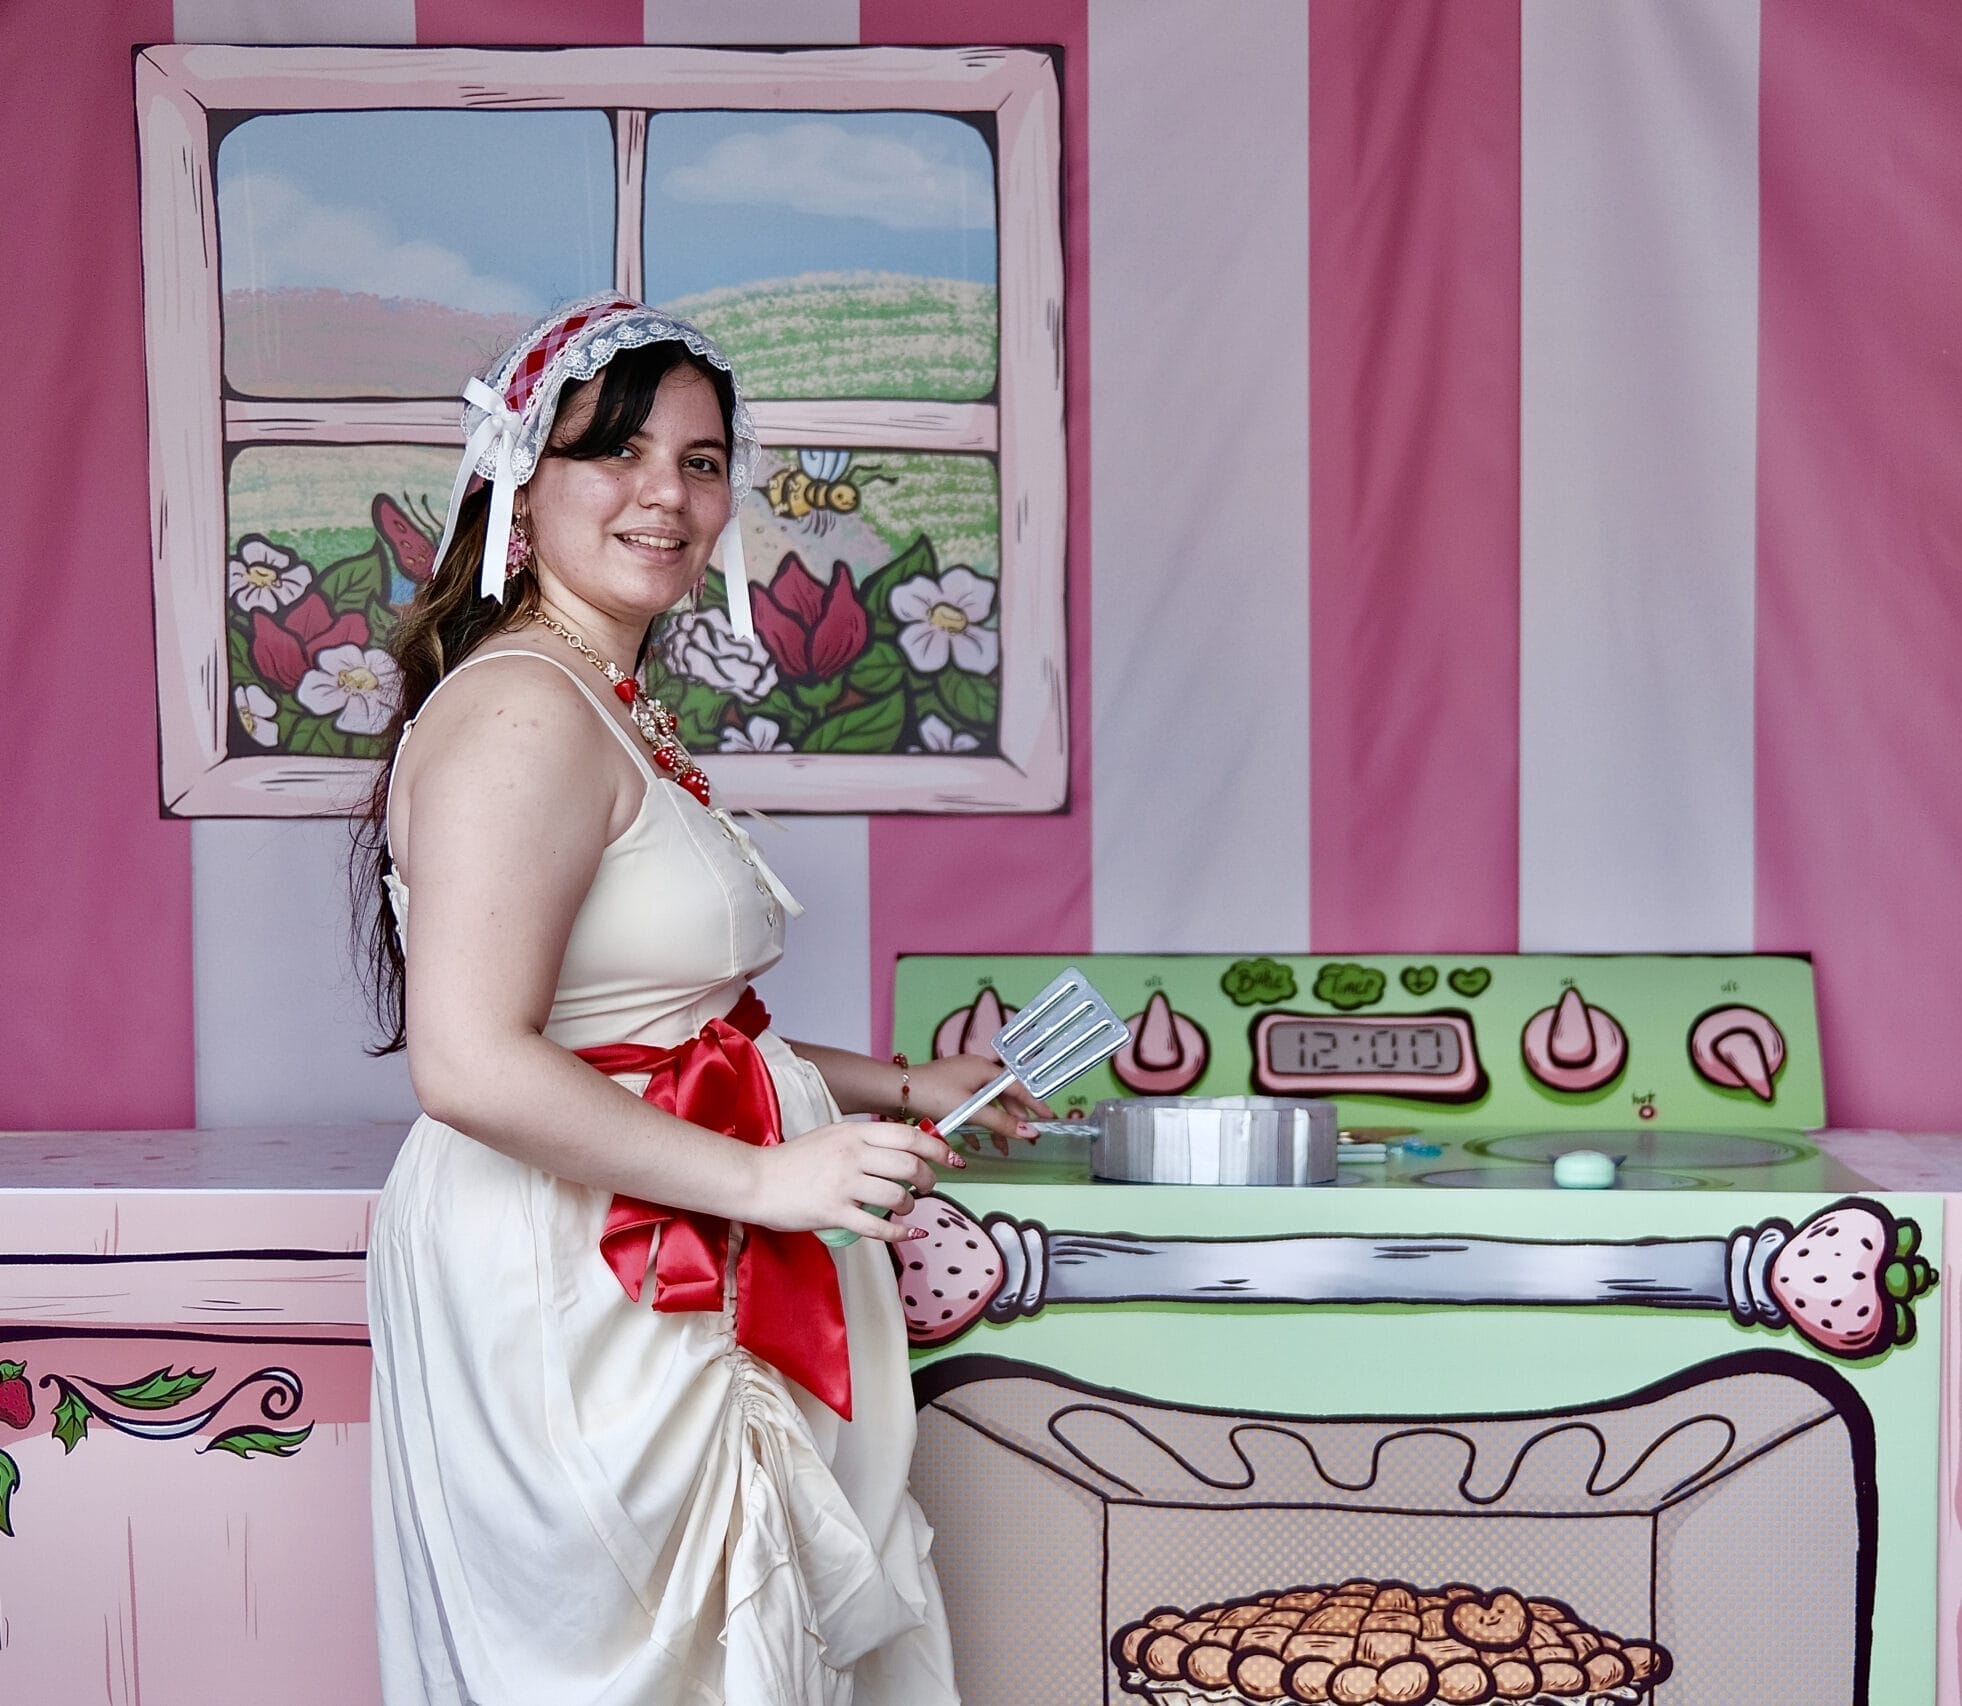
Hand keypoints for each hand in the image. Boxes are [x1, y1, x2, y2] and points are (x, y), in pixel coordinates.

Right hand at [750, 1118, 967, 1244]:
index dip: (937, 1148)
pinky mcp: (833, 1212)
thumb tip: (903, 1149)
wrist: (756, 1180)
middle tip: (927, 1186)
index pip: (908, 1136)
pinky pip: (877, 1226)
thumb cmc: (794, 1160)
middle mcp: (852, 1155)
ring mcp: (843, 1184)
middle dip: (928, 1179)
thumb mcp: (832, 1137)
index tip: (951, 1159)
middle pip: (909, 1165)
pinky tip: (907, 1233)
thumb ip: (864, 1141)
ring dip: (910, 1205)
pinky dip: (899, 1232)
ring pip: (896, 1196)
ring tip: (906, 1207)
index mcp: (853, 1133)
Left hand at [909, 1054, 1055, 1155]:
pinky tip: (977, 1144)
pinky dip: (978, 1124)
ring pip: (987, 1105)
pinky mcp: (949, 1091)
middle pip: (1004, 1097)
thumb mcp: (970, 1110)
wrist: (895, 1092)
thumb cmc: (933, 1094)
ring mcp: (962, 1080)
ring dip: (996, 1126)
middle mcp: (976, 1070)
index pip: (1018, 1086)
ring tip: (1002, 1149)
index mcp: (984, 1068)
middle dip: (1014, 1119)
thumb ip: (1000, 1122)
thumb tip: (1029, 1132)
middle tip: (1026, 1139)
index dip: (1034, 1103)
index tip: (1049, 1118)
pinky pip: (972, 1108)